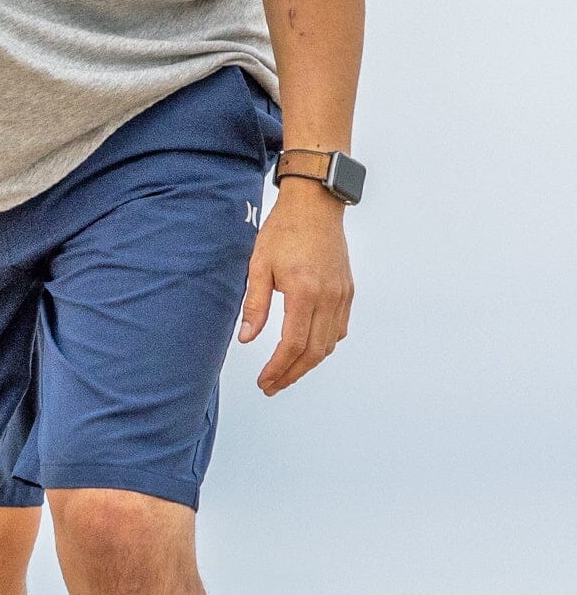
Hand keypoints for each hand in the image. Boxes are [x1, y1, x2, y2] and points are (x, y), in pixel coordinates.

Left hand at [238, 180, 352, 393]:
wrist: (315, 207)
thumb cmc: (284, 231)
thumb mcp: (258, 266)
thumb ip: (255, 305)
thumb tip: (247, 338)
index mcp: (305, 292)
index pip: (293, 343)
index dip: (278, 368)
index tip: (265, 381)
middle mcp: (329, 297)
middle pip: (314, 351)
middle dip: (292, 374)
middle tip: (272, 386)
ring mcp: (342, 295)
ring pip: (329, 343)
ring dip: (308, 364)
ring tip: (286, 374)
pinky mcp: (347, 291)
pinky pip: (339, 328)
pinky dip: (324, 345)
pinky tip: (307, 350)